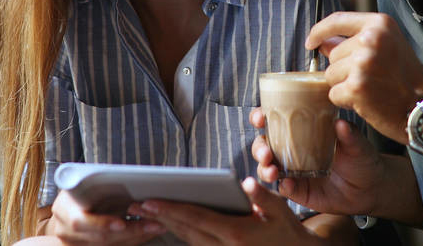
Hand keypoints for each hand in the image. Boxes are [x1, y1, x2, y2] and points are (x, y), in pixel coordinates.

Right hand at [47, 190, 164, 244]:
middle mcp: (65, 230)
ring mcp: (75, 243)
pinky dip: (133, 240)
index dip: (102, 224)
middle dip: (130, 231)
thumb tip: (123, 177)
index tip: (121, 223)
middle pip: (100, 237)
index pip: (80, 222)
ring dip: (136, 237)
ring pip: (109, 245)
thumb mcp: (83, 180)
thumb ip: (96, 182)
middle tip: (154, 224)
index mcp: (63, 209)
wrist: (69, 202)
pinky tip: (148, 232)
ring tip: (157, 226)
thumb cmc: (80, 186)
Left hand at [128, 178, 324, 244]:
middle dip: (159, 217)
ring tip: (144, 214)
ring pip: (186, 240)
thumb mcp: (280, 209)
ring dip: (165, 226)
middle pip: (184, 230)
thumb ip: (261, 196)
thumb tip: (245, 182)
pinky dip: (179, 235)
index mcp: (235, 233)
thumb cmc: (287, 230)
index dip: (171, 209)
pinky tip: (168, 226)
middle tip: (135, 205)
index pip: (196, 218)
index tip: (150, 201)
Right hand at [251, 111, 385, 215]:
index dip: (261, 117)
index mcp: (302, 132)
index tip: (260, 118)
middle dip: (259, 148)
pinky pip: (284, 188)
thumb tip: (340, 123)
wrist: (370, 188)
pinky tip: (288, 185)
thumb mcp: (357, 144)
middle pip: (264, 145)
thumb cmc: (361, 158)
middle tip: (266, 153)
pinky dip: (283, 186)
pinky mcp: (299, 191)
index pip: (275, 120)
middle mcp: (293, 150)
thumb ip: (349, 134)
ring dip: (264, 168)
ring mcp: (294, 171)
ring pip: (268, 168)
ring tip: (272, 171)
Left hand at [307, 12, 422, 142]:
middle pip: (332, 54)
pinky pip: (333, 94)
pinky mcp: (357, 86)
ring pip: (330, 75)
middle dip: (343, 69)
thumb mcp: (387, 46)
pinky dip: (345, 101)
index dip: (318, 31)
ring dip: (344, 85)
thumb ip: (355, 40)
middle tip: (371, 78)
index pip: (336, 20)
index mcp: (379, 24)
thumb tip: (322, 42)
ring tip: (370, 89)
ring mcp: (363, 62)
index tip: (310, 42)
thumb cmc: (405, 77)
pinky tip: (366, 101)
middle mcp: (371, 39)